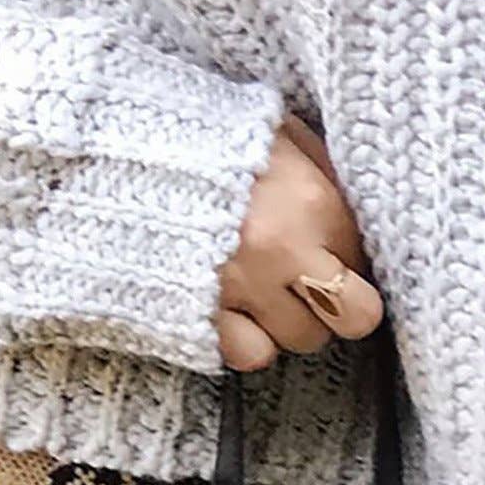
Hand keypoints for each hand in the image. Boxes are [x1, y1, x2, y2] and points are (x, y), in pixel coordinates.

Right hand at [216, 112, 383, 370]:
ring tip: (270, 291)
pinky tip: (240, 313)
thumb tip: (350, 213)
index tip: (331, 248)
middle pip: (353, 315)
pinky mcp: (205, 316)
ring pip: (304, 339)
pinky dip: (252, 339)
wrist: (120, 156)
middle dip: (342, 304)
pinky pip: (252, 355)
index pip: (364, 257)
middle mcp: (284, 252)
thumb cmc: (205, 138)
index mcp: (310, 201)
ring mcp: (244, 289)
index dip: (351, 256)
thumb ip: (320, 169)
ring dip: (293, 319)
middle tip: (318, 286)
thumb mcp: (277, 130)